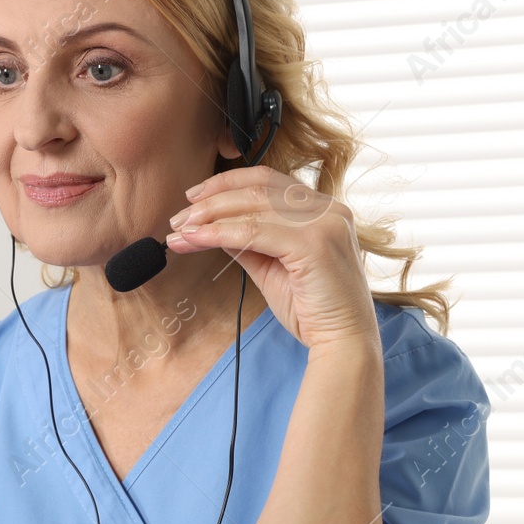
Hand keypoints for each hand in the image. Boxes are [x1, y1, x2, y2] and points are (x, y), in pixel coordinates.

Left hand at [166, 166, 380, 354]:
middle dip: (211, 201)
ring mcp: (325, 222)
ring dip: (210, 216)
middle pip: (258, 188)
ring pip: (254, 206)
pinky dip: (220, 233)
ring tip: (181, 230)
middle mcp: (328, 208)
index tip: (194, 198)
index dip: (227, 184)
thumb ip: (248, 243)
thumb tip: (213, 227)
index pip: (269, 180)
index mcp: (323, 209)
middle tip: (179, 219)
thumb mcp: (273, 268)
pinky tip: (196, 240)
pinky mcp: (315, 243)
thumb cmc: (312, 310)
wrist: (344, 342)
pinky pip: (255, 231)